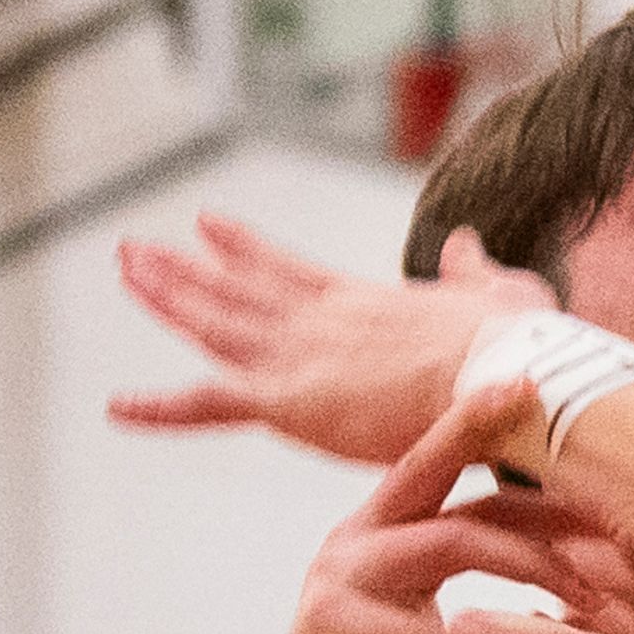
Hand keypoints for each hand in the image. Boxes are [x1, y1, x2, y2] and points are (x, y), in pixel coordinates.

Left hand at [114, 214, 551, 466]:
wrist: (509, 374)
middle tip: (135, 249)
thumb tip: (466, 243)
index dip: (244, 250)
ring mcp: (299, 357)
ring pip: (213, 325)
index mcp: (363, 302)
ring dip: (165, 297)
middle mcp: (320, 321)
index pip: (289, 271)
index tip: (208, 226)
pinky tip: (117, 406)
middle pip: (236, 290)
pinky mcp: (290, 401)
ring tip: (126, 270)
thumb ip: (473, 270)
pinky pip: (209, 404)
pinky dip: (162, 408)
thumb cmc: (517, 345)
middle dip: (183, 269)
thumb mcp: (499, 290)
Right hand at [233, 386, 581, 633]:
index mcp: (394, 542)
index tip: (612, 462)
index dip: (545, 484)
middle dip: (488, 429)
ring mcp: (338, 584)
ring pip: (443, 542)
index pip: (473, 490)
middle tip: (543, 397)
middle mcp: (361, 545)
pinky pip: (408, 625)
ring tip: (590, 594)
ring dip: (525, 562)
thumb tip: (612, 633)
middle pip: (431, 467)